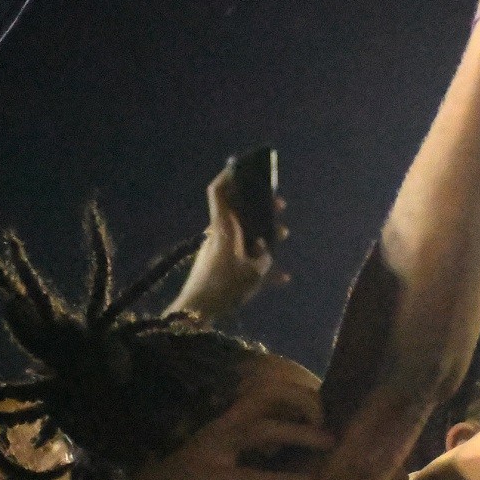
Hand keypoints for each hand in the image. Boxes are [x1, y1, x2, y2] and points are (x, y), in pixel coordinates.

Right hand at [120, 369, 334, 479]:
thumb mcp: (219, 470)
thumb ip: (247, 457)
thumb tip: (283, 451)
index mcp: (221, 426)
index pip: (262, 393)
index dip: (295, 395)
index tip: (322, 411)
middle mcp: (217, 429)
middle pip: (266, 396)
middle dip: (303, 401)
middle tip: (330, 420)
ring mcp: (211, 450)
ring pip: (262, 428)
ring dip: (300, 433)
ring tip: (329, 444)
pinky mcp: (207, 477)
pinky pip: (251, 475)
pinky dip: (281, 478)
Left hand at [166, 168, 288, 322]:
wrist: (197, 312)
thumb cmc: (224, 287)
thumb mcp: (254, 272)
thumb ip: (265, 256)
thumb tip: (266, 249)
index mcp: (222, 227)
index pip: (219, 191)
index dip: (229, 175)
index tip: (244, 166)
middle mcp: (218, 234)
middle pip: (237, 211)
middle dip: (259, 205)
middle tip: (278, 205)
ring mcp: (217, 250)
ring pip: (242, 234)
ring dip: (262, 233)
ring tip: (283, 236)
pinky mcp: (217, 267)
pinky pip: (242, 258)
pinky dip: (259, 264)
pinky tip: (281, 278)